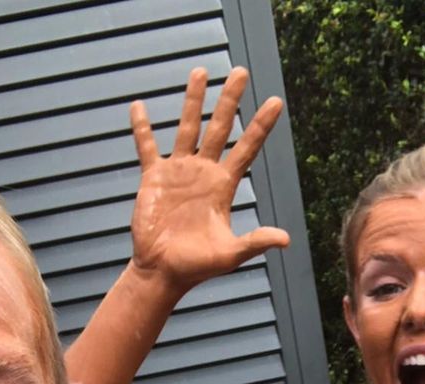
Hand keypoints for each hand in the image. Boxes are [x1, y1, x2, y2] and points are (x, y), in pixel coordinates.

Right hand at [129, 67, 288, 292]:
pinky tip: (139, 107)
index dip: (260, 126)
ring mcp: (178, 172)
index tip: (275, 102)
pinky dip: (142, 128)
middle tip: (241, 72)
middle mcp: (203, 173)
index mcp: (224, 186)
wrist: (163, 271)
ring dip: (193, 101)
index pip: (246, 148)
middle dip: (230, 100)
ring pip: (187, 127)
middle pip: (220, 128)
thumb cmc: (197, 266)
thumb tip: (285, 239)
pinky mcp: (153, 178)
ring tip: (200, 72)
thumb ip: (255, 241)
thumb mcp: (230, 254)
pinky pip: (147, 147)